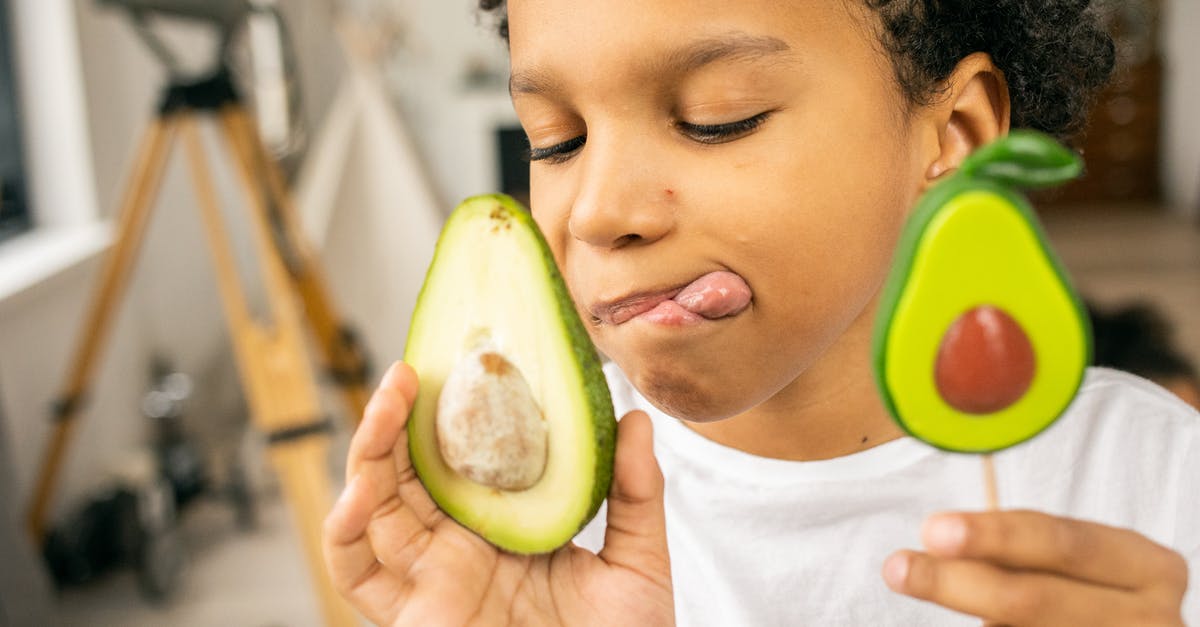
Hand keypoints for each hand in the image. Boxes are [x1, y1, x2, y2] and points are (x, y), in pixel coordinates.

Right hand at [323, 362, 673, 625]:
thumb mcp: (638, 564)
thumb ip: (637, 494)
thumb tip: (637, 419)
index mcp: (502, 527)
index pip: (459, 459)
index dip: (447, 413)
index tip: (456, 362)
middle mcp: (456, 550)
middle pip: (404, 475)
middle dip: (394, 420)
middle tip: (407, 372)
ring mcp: (430, 582)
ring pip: (372, 510)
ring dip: (367, 454)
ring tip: (386, 406)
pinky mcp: (411, 618)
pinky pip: (355, 575)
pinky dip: (341, 533)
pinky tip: (358, 494)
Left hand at [883, 510, 1188, 625]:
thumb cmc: (1091, 599)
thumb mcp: (1074, 568)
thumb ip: (1022, 554)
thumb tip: (940, 540)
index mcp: (1150, 567)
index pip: (1061, 542)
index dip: (995, 535)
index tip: (932, 530)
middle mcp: (1153, 617)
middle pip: (1035, 597)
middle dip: (958, 582)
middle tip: (900, 568)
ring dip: (979, 621)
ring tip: (931, 588)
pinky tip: (983, 625)